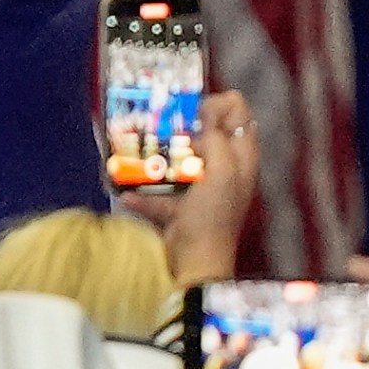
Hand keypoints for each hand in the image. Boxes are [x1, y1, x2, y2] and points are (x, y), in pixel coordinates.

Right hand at [123, 91, 257, 287]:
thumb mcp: (223, 172)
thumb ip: (216, 139)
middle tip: (162, 122)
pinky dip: (143, 192)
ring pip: (179, 158)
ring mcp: (200, 188)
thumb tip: (204, 116)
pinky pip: (157, 192)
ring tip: (139, 145)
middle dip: (183, 124)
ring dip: (158, 153)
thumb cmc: (213, 216)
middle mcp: (224, 169)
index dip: (218, 104)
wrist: (193, 263)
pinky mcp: (179, 206)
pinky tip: (127, 193)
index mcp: (241, 158)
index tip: (193, 108)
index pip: (239, 114)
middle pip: (208, 132)